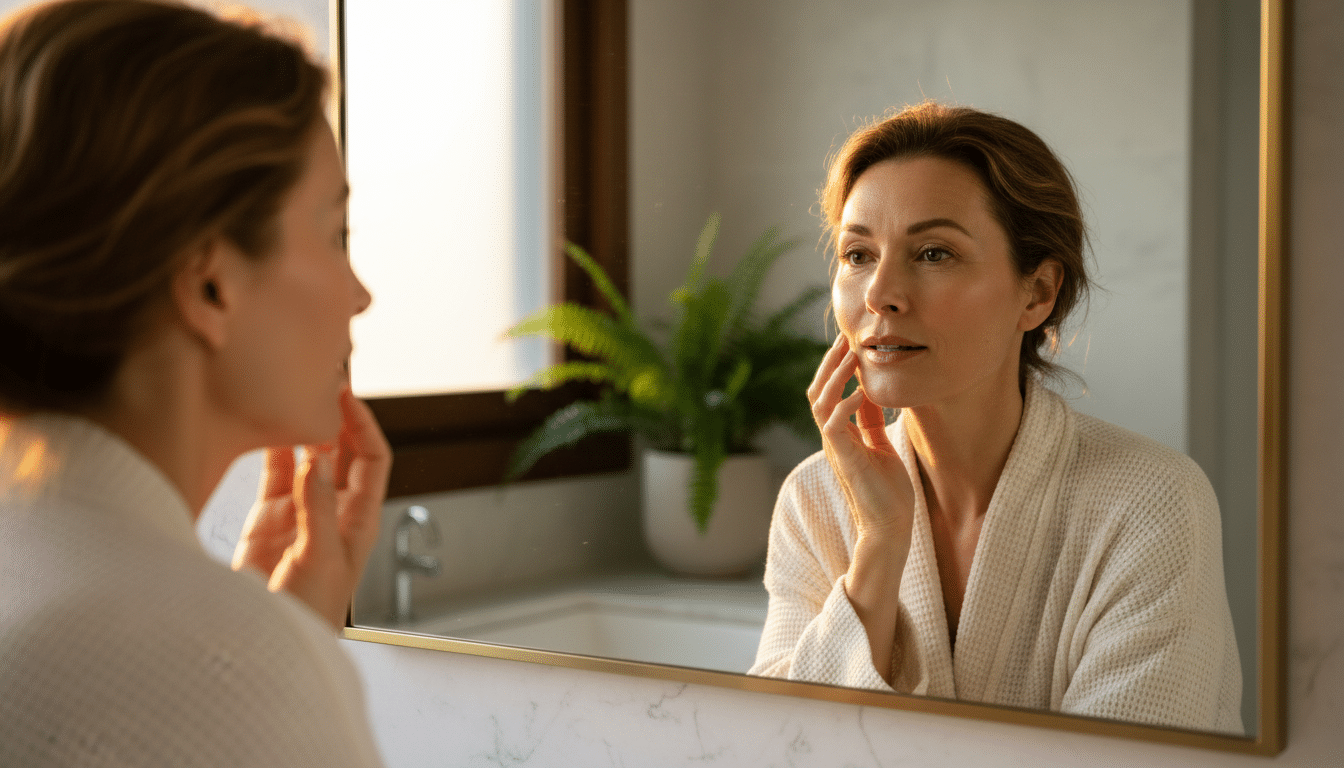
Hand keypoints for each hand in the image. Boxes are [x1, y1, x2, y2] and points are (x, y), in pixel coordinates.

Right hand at [232, 388, 391, 629]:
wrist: (267, 646)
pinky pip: (273, 472)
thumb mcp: (320, 560)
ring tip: (297, 388)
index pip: (372, 459)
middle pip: (342, 450)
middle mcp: (333, 509)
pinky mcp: (267, 517)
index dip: (363, 425)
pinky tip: (267, 422)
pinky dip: (272, 447)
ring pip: (307, 455)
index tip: (347, 396)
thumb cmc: (309, 616)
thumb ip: (317, 509)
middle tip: (325, 377)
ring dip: (305, 425)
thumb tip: (317, 462)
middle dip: (337, 414)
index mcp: (359, 519)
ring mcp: (299, 510)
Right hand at [808, 335, 914, 542]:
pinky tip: (859, 393)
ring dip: (835, 378)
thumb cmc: (888, 491)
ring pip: (821, 403)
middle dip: (830, 364)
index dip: (835, 368)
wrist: (889, 527)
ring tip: (851, 356)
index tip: (849, 344)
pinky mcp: (845, 459)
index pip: (828, 393)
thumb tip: (869, 395)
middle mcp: (833, 439)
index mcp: (840, 434)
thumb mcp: (881, 445)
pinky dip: (844, 405)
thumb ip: (871, 421)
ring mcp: (836, 449)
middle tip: (844, 339)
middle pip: (817, 392)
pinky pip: (834, 425)